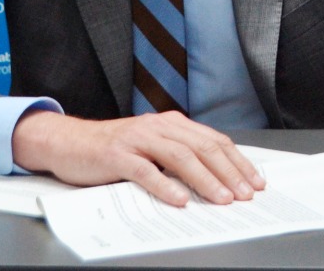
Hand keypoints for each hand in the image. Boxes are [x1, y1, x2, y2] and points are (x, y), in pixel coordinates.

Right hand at [11, 109, 265, 206]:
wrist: (68, 142)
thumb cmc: (114, 149)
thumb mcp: (153, 147)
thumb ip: (179, 157)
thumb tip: (218, 179)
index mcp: (173, 123)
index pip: (214, 141)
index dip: (237, 161)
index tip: (255, 182)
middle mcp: (159, 126)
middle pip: (203, 148)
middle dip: (229, 172)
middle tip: (245, 194)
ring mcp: (138, 139)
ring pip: (180, 157)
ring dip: (204, 179)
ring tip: (221, 198)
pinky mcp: (117, 155)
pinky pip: (145, 170)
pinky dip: (164, 185)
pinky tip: (179, 199)